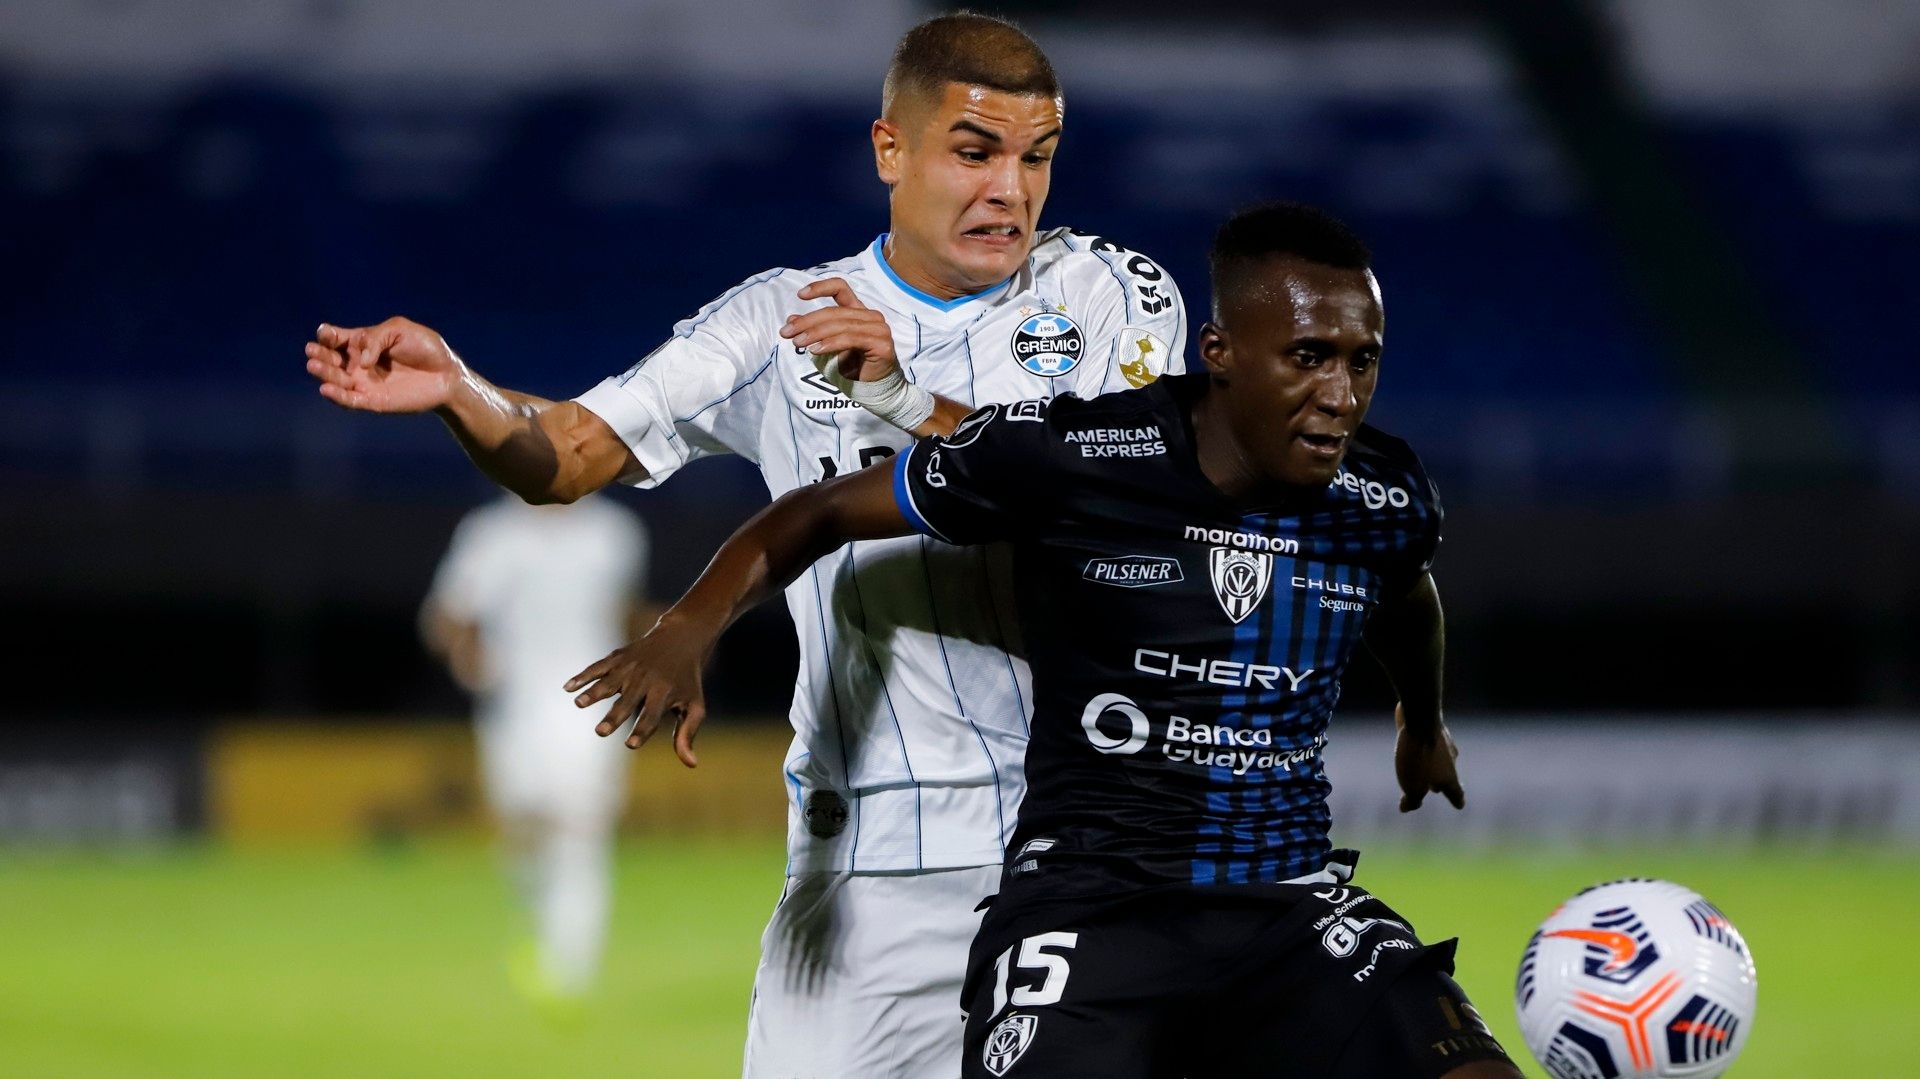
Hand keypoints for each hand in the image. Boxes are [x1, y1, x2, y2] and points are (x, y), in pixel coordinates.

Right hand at [305, 317, 462, 412]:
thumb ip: (375, 338)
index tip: (327, 333)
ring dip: (323, 373)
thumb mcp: (399, 329)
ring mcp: (364, 383)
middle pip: (330, 359)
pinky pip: (350, 401)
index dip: (327, 335)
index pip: (336, 338)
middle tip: (312, 351)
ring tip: (314, 366)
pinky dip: (337, 396)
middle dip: (319, 354)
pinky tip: (326, 389)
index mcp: (363, 343)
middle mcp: (359, 363)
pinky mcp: (373, 401)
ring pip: (336, 380)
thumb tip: (361, 361)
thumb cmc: (425, 348)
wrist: (446, 374)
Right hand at [563, 616, 711, 767]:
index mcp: (665, 692)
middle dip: (614, 716)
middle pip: (628, 701)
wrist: (681, 638)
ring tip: (579, 703)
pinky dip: (583, 676)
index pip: (652, 715)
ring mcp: (630, 667)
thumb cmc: (687, 681)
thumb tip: (691, 764)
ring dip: (594, 692)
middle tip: (600, 732)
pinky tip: (568, 687)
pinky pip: (598, 666)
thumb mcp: (694, 705)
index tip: (631, 744)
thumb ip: (687, 734)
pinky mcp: (618, 657)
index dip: (642, 730)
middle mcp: (646, 679)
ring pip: (610, 681)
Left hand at [778, 279, 898, 384]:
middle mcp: (871, 316)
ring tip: (798, 342)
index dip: (820, 288)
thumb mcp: (827, 346)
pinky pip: (850, 339)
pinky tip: (815, 350)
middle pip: (834, 312)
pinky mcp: (881, 343)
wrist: (872, 390)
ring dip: (815, 334)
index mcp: (859, 311)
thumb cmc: (852, 367)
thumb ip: (813, 331)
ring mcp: (878, 328)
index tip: (800, 295)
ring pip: (841, 325)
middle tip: (787, 332)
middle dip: (807, 322)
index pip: (841, 288)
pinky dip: (830, 344)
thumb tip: (791, 319)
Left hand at [1393, 703, 1464, 812]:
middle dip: (1441, 782)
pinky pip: (1425, 738)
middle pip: (1447, 774)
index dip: (1457, 801)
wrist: (1421, 719)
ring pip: (1439, 756)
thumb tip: (1406, 807)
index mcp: (1450, 777)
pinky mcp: (1430, 726)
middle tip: (1436, 789)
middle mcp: (1450, 759)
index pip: (1456, 793)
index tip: (1460, 806)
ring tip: (1424, 766)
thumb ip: (1412, 800)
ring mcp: (1443, 741)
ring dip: (1432, 763)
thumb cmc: (1419, 758)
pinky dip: (1421, 744)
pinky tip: (1411, 740)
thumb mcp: (1413, 787)